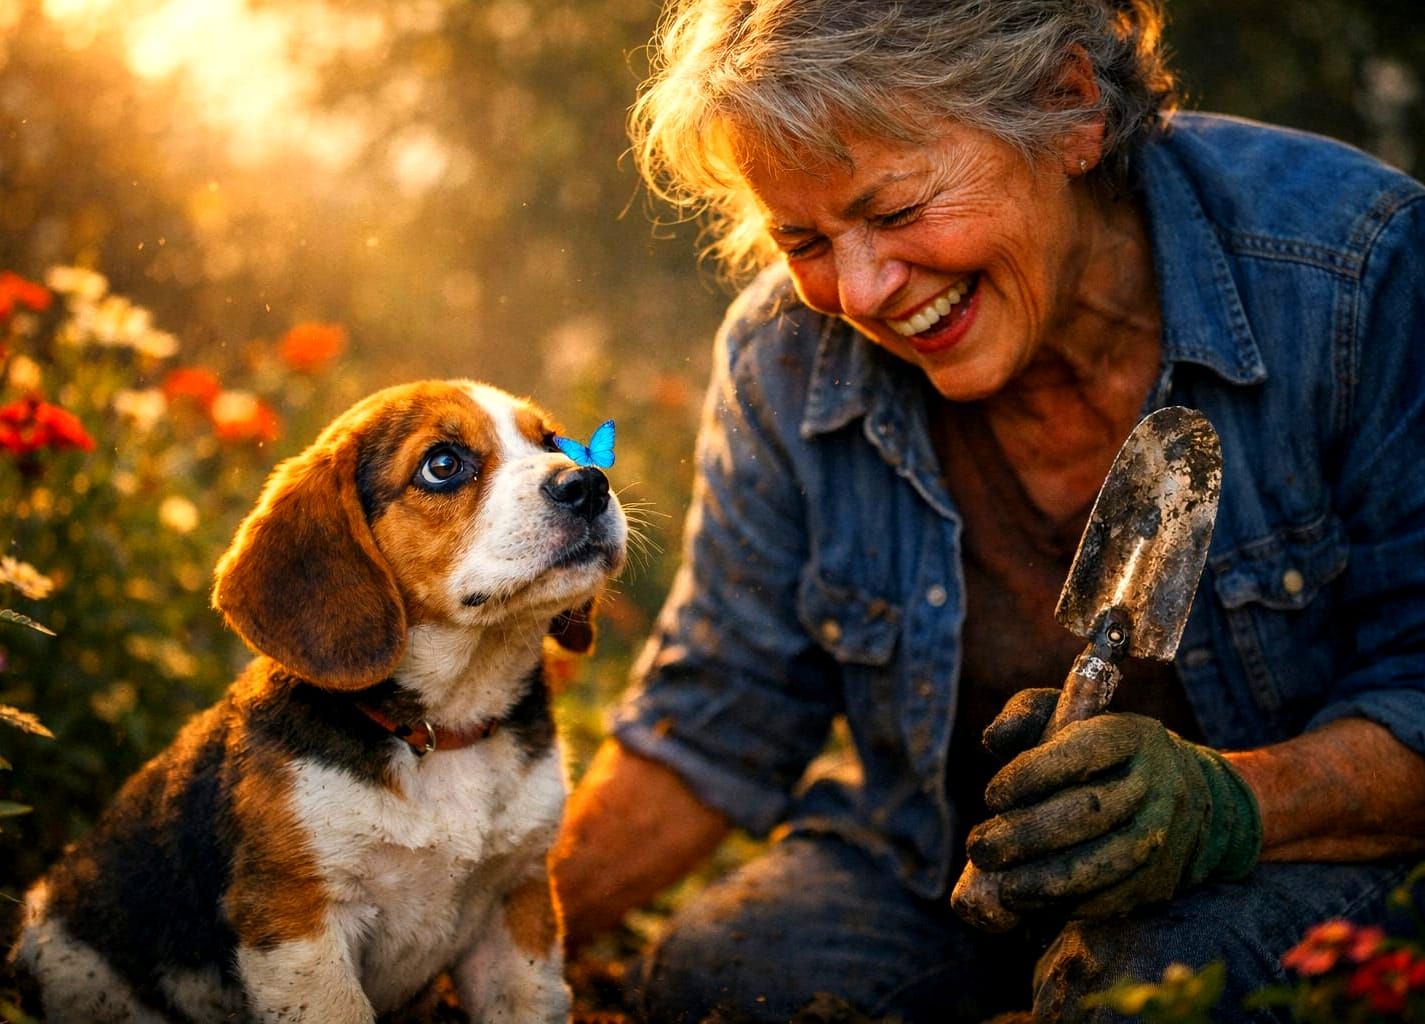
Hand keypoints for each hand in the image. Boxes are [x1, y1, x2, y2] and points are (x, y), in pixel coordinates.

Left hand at [963, 689, 1261, 917]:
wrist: (1181, 794)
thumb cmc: (1099, 751)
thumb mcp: (1068, 717)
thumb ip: (1026, 716)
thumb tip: (993, 738)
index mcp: (1130, 736)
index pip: (1082, 752)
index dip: (1032, 775)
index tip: (992, 796)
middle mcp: (1155, 784)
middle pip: (1091, 811)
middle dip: (1028, 834)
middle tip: (979, 847)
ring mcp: (1163, 833)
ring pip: (1107, 862)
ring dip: (1047, 880)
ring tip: (1002, 887)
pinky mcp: (1161, 878)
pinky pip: (1114, 897)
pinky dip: (1069, 904)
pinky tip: (1031, 903)